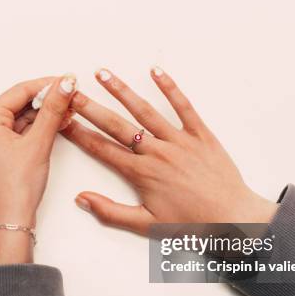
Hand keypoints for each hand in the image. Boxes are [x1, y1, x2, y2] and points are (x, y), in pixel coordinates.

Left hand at [0, 74, 75, 264]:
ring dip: (45, 114)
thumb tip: (65, 83)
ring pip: (22, 118)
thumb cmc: (16, 188)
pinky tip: (57, 125)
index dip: (46, 84)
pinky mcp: (0, 155)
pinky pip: (20, 133)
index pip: (20, 91)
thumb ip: (53, 110)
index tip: (69, 81)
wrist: (9, 224)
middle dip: (47, 100)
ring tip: (70, 110)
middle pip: (20, 103)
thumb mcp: (38, 143)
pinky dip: (38, 129)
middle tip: (72, 96)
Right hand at [62, 67, 276, 234]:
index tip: (61, 120)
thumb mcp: (147, 224)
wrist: (233, 218)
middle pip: (116, 125)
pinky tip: (156, 71)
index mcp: (141, 173)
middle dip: (90, 107)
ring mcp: (179, 140)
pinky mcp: (200, 135)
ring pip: (144, 111)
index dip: (79, 133)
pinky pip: (184, 106)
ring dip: (121, 91)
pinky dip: (170, 88)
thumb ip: (111, 212)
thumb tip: (81, 199)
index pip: (101, 149)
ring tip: (102, 74)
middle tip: (71, 92)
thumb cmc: (191, 224)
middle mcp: (156, 152)